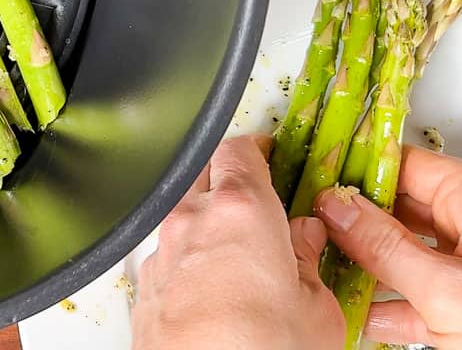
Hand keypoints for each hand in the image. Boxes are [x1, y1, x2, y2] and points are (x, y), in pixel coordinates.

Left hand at [132, 135, 343, 349]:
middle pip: (203, 170)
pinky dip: (188, 254)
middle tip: (259, 196)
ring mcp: (161, 250)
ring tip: (239, 250)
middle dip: (227, 174)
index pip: (242, 150)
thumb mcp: (316, 310)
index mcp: (240, 210)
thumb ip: (308, 262)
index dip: (260, 150)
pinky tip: (212, 282)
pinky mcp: (144, 282)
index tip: (275, 158)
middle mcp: (192, 220)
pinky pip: (167, 250)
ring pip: (181, 211)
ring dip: (204, 217)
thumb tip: (306, 241)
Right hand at [314, 144, 461, 348]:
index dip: (358, 168)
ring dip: (361, 270)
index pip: (407, 166)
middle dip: (353, 222)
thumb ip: (384, 246)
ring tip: (321, 272)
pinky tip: (355, 316)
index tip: (315, 175)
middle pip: (399, 211)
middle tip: (308, 227)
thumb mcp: (447, 290)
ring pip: (401, 256)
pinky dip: (384, 308)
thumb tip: (337, 208)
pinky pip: (413, 299)